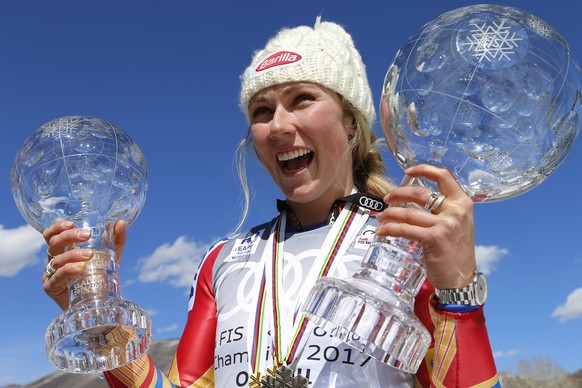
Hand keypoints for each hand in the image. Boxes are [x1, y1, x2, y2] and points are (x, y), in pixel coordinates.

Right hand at [42, 220, 126, 309]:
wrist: (99, 303)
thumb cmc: (100, 276)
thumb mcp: (110, 256)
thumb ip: (116, 240)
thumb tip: (121, 223)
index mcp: (64, 250)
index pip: (53, 235)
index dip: (57, 227)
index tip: (72, 223)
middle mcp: (54, 260)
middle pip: (54, 243)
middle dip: (69, 236)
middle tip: (87, 235)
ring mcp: (51, 274)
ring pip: (56, 260)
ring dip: (73, 254)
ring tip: (89, 254)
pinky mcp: (51, 288)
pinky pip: (56, 277)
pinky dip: (68, 270)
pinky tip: (80, 268)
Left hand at [375, 164, 475, 288]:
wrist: (461, 278)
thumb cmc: (455, 251)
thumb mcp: (457, 224)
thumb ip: (443, 209)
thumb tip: (414, 199)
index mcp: (463, 203)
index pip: (444, 176)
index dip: (424, 169)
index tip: (408, 171)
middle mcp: (456, 211)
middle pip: (420, 192)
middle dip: (398, 194)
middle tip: (387, 199)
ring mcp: (446, 224)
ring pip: (408, 213)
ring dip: (389, 214)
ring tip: (381, 217)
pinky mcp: (434, 238)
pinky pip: (404, 229)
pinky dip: (389, 229)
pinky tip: (382, 231)